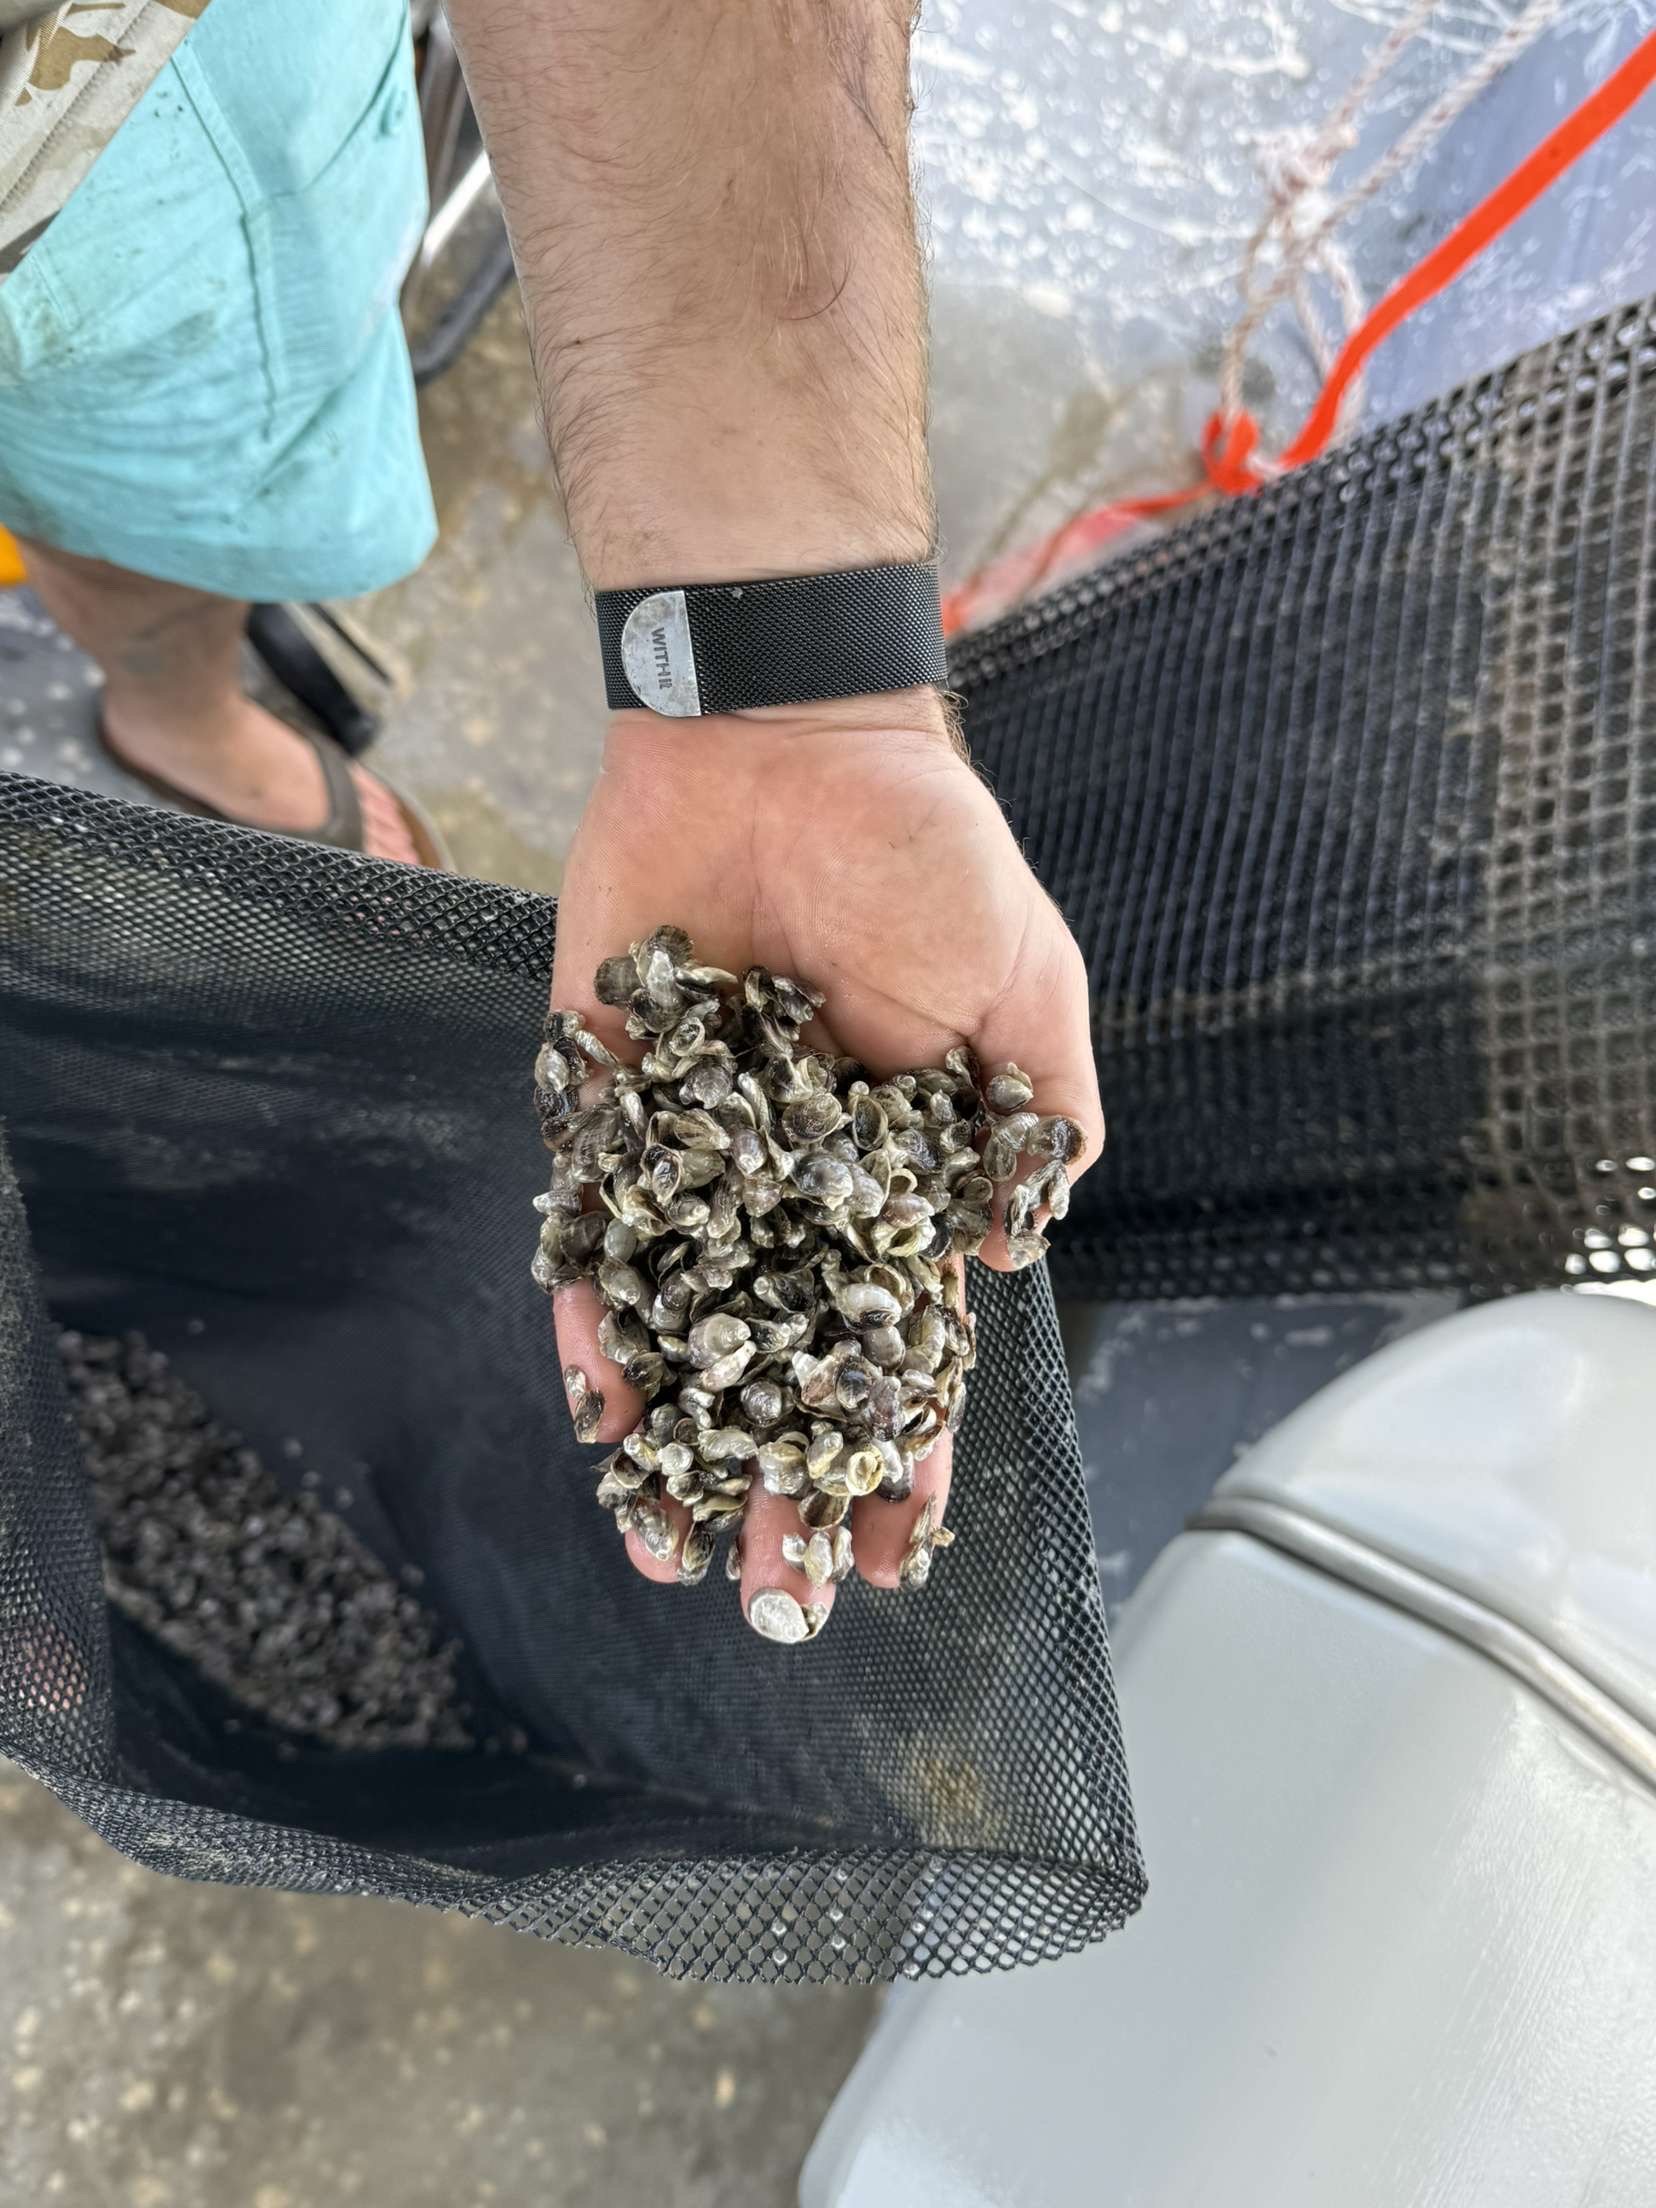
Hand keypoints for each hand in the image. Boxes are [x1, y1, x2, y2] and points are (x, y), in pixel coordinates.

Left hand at [549, 690, 1103, 1626]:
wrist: (782, 737)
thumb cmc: (926, 851)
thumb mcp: (1027, 983)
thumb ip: (1032, 1121)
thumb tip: (1007, 1260)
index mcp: (898, 1171)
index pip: (901, 1339)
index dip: (904, 1443)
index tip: (898, 1546)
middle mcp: (795, 1183)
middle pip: (786, 1357)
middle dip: (783, 1472)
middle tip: (772, 1589)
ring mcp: (699, 1153)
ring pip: (683, 1321)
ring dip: (680, 1435)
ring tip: (666, 1547)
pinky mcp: (610, 1103)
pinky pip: (594, 1227)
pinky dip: (593, 1312)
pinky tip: (599, 1403)